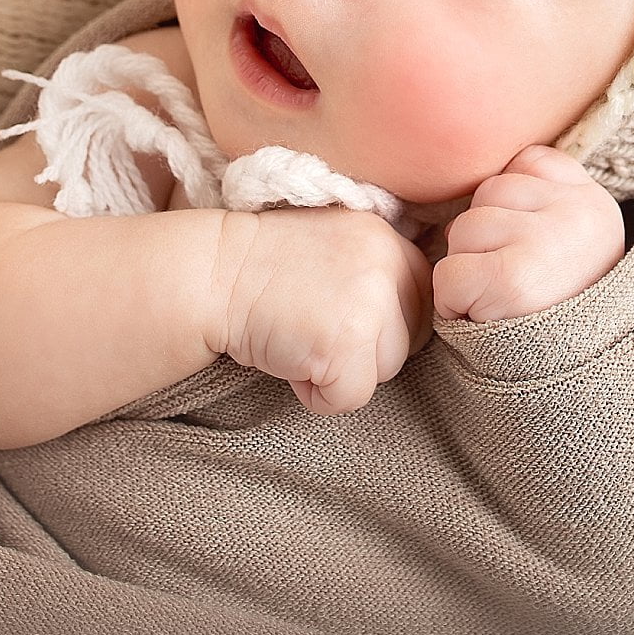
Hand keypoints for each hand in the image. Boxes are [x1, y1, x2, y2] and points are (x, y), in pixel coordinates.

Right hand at [207, 205, 433, 415]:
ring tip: (298, 338)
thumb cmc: (264, 268)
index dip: (384, 323)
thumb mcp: (335, 245)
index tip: (341, 317)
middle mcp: (388, 262)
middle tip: (311, 326)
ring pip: (386, 370)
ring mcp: (371, 302)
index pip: (423, 300)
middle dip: (364, 349)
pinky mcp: (347, 343)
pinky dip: (317, 394)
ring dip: (342, 370)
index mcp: (388, 237)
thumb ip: (377, 270)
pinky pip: (351, 397)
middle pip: (410, 339)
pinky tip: (288, 358)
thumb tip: (412, 319)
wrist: (211, 274)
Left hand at [433, 145, 624, 323]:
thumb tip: (494, 173)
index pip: (526, 163)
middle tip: (519, 289)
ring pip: (463, 231)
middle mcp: (580, 214)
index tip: (536, 256)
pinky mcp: (513, 279)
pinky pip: (449, 274)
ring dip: (468, 274)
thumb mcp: (577, 243)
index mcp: (597, 203)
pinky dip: (455, 306)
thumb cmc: (568, 318)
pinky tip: (490, 322)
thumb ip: (547, 198)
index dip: (513, 211)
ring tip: (507, 306)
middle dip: (486, 242)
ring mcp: (548, 242)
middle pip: (487, 195)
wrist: (590, 400)